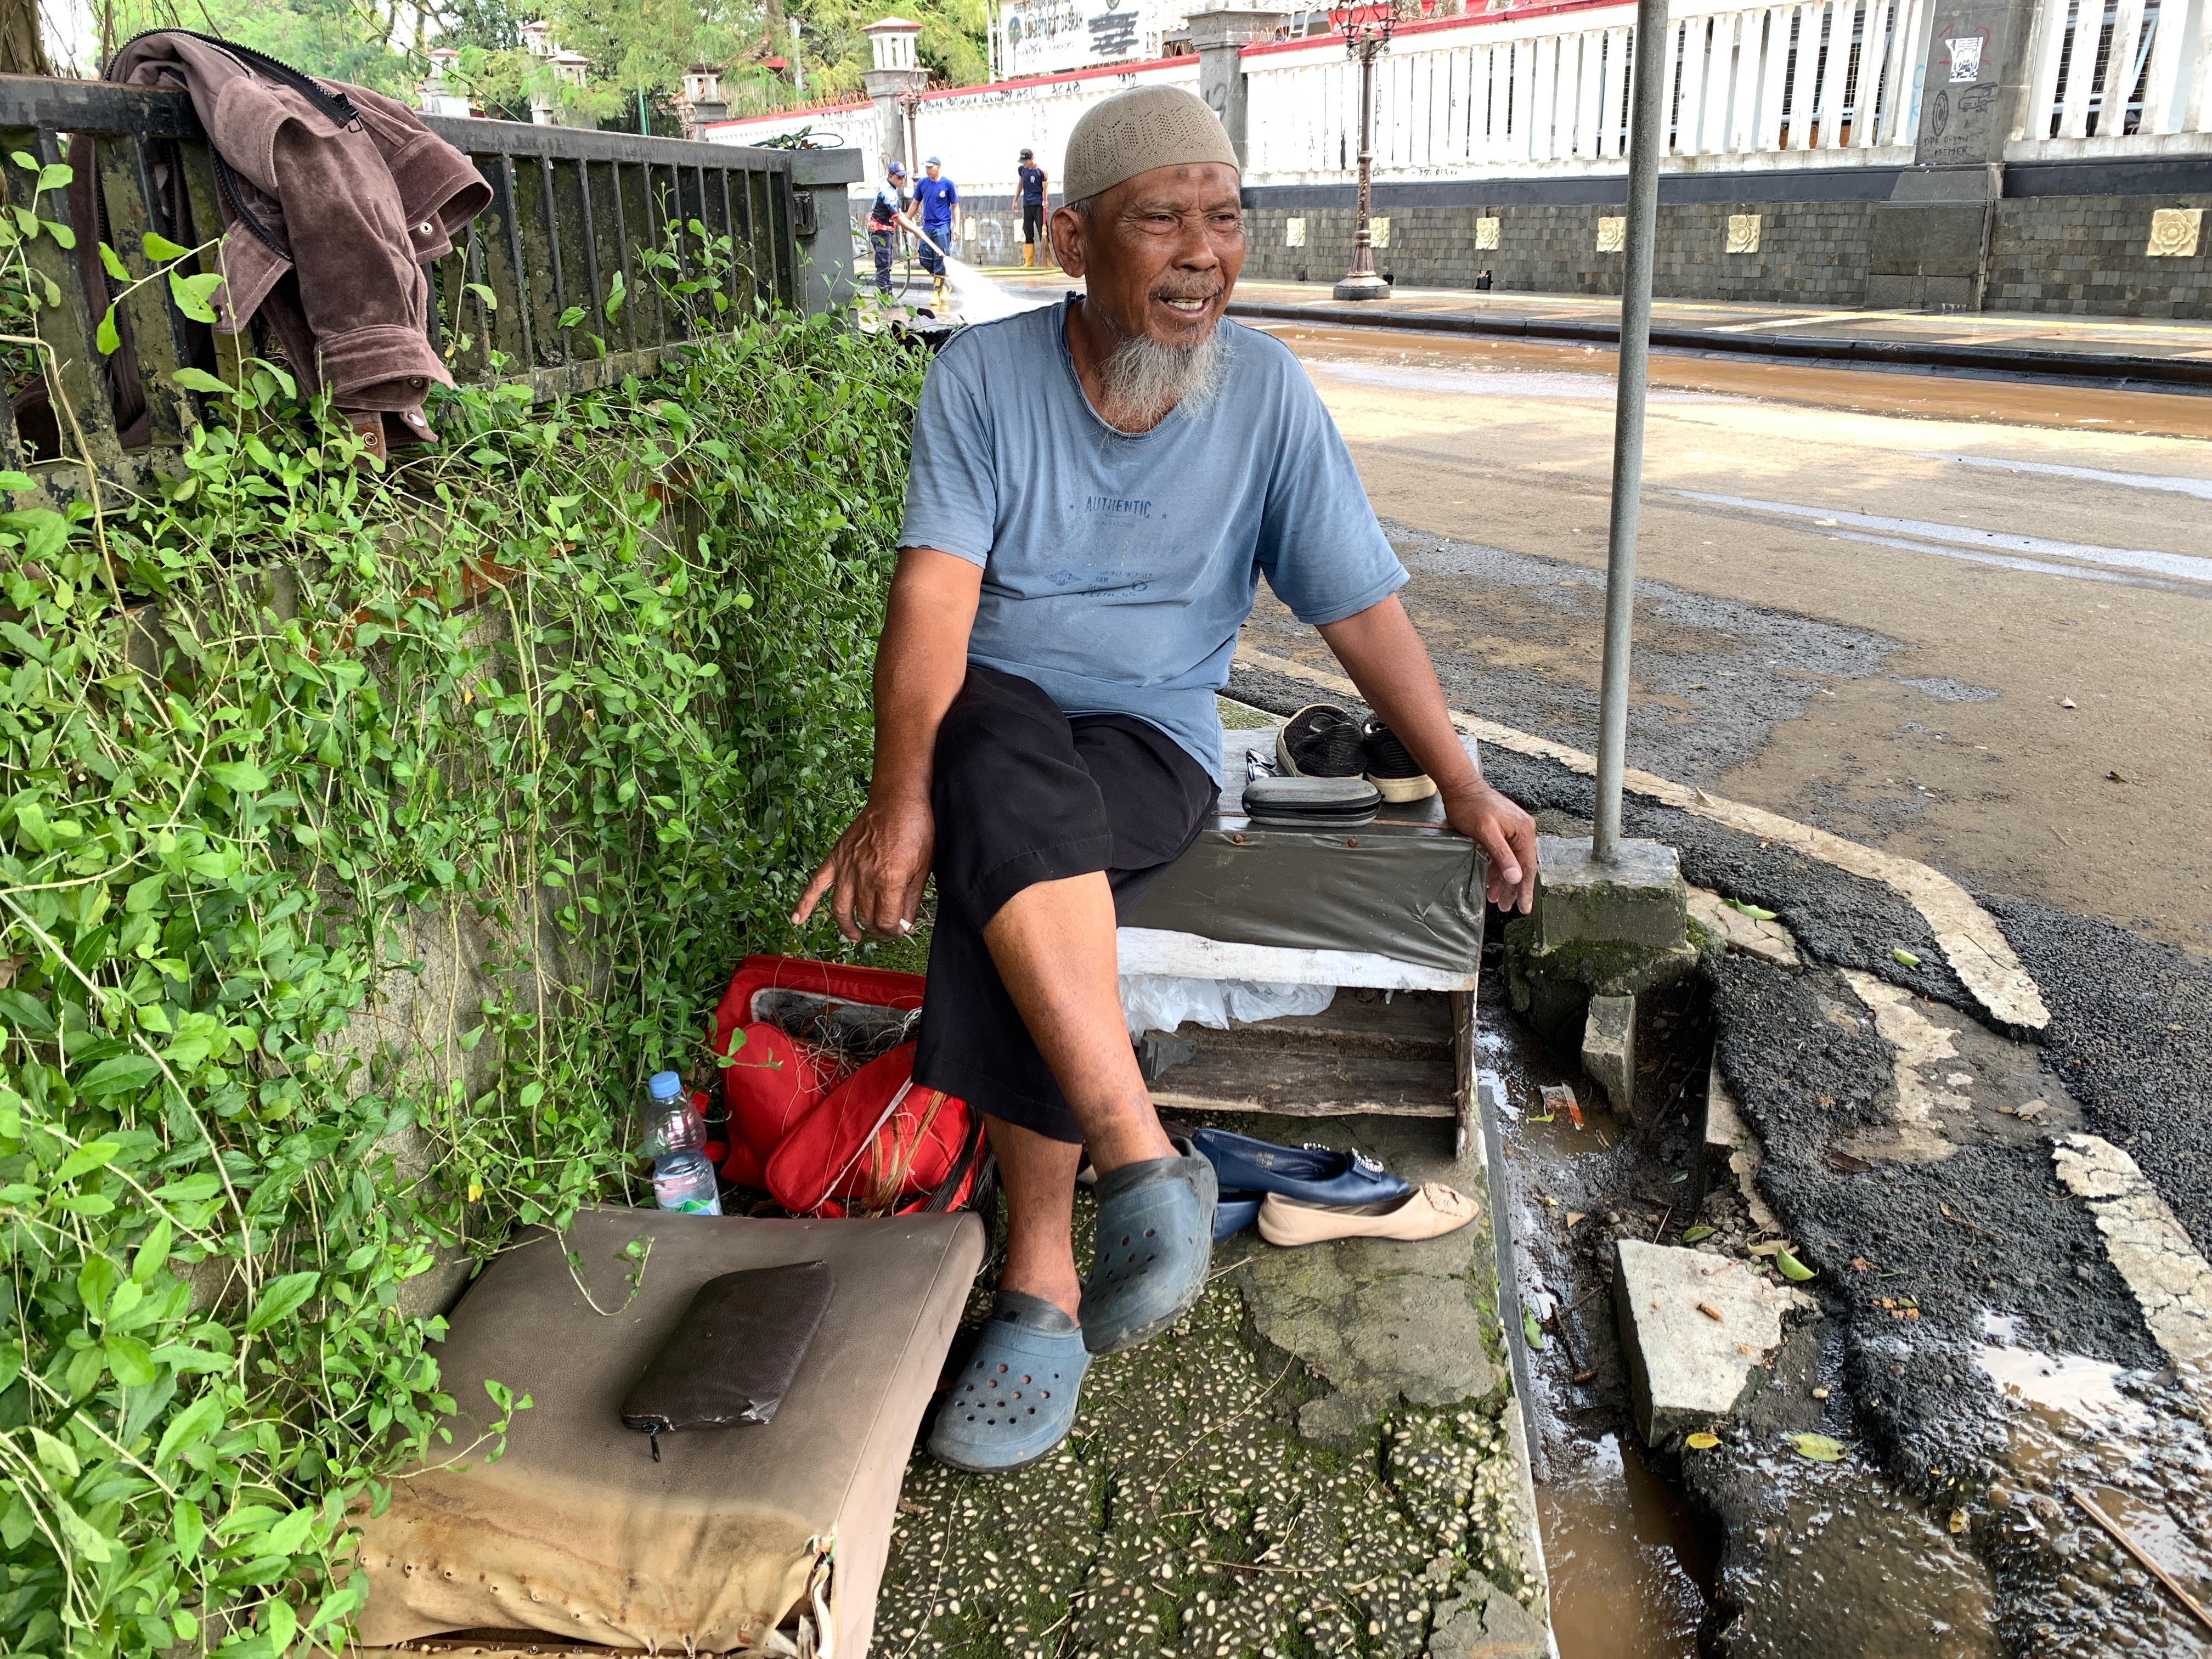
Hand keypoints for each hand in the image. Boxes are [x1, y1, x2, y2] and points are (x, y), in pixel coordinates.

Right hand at [790, 796, 934, 941]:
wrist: (897, 800)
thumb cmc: (915, 830)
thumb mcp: (923, 867)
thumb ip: (912, 900)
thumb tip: (906, 925)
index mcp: (889, 880)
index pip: (887, 922)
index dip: (895, 931)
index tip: (900, 931)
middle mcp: (864, 876)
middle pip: (865, 917)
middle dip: (877, 930)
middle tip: (885, 930)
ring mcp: (847, 867)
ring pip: (841, 909)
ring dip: (847, 927)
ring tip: (855, 936)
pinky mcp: (836, 858)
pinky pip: (816, 884)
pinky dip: (804, 903)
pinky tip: (797, 920)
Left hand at [1442, 779, 1537, 913]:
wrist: (1460, 787)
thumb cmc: (1470, 807)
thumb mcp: (1486, 833)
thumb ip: (1501, 855)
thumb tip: (1516, 877)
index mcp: (1524, 832)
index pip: (1527, 867)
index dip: (1525, 889)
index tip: (1524, 908)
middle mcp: (1524, 831)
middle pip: (1521, 867)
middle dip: (1513, 889)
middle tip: (1505, 908)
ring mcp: (1514, 830)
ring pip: (1512, 862)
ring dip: (1504, 881)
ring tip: (1496, 900)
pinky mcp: (1504, 830)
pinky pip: (1504, 854)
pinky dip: (1497, 869)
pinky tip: (1491, 882)